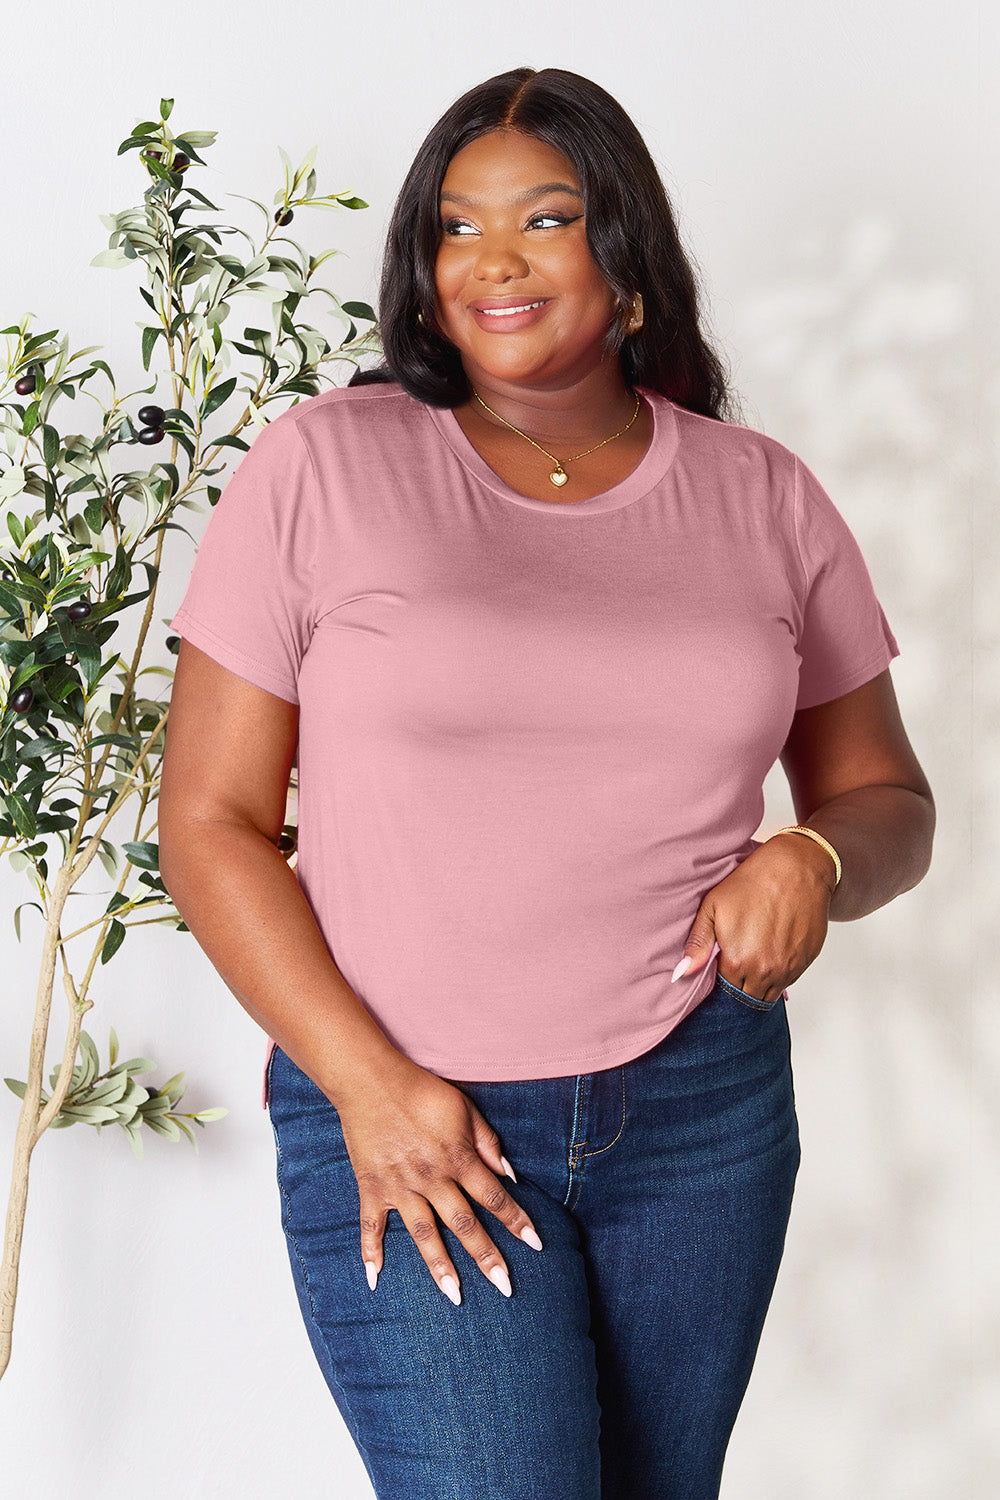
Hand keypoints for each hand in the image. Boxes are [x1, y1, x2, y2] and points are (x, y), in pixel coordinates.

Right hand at [334, 1056, 543, 1304]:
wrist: (371, 1080)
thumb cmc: (422, 1091)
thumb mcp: (465, 1108)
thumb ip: (488, 1142)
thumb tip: (509, 1174)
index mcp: (458, 1159)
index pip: (495, 1197)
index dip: (517, 1221)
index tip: (536, 1245)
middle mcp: (432, 1178)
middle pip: (465, 1224)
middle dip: (487, 1257)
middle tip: (505, 1288)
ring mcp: (400, 1186)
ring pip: (424, 1234)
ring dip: (441, 1267)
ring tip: (455, 1297)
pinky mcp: (372, 1186)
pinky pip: (371, 1225)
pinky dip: (370, 1252)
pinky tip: (374, 1279)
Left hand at [673, 833, 836, 1004]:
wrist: (797, 868)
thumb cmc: (753, 882)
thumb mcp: (713, 907)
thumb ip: (698, 944)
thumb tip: (681, 973)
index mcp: (737, 961)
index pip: (724, 991)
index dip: (719, 983)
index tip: (720, 970)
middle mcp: (764, 971)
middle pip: (746, 996)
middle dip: (738, 988)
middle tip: (735, 965)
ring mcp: (788, 969)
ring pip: (769, 993)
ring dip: (759, 983)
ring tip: (753, 957)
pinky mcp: (806, 961)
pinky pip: (789, 980)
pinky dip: (779, 973)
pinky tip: (772, 951)